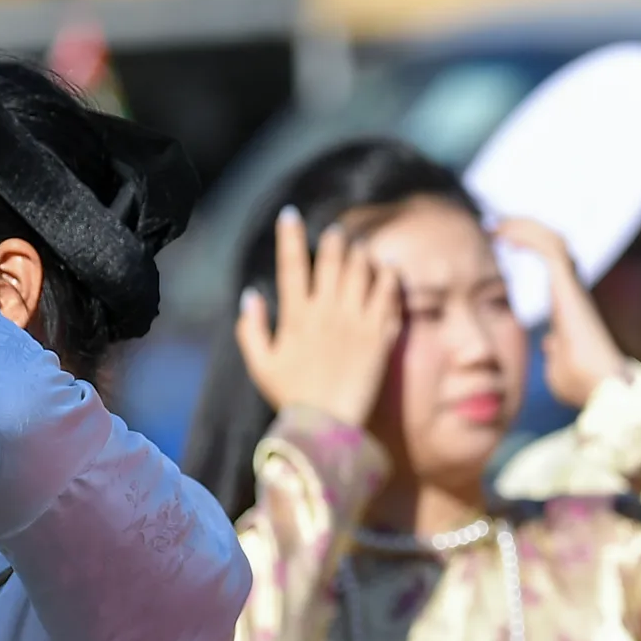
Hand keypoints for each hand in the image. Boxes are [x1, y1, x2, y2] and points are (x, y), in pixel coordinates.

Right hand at [236, 206, 400, 428]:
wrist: (328, 427)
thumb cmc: (291, 398)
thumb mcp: (260, 365)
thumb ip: (251, 329)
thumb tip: (250, 296)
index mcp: (295, 316)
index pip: (291, 265)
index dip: (290, 236)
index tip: (291, 214)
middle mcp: (326, 313)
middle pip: (332, 262)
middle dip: (334, 242)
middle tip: (337, 233)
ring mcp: (356, 323)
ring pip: (362, 273)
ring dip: (362, 255)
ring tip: (362, 248)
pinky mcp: (381, 338)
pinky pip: (389, 297)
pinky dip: (389, 277)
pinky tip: (389, 267)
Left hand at [493, 217, 627, 408]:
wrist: (600, 390)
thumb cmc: (581, 386)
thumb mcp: (557, 365)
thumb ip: (553, 351)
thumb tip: (549, 343)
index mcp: (568, 306)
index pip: (551, 266)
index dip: (528, 249)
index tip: (499, 243)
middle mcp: (573, 291)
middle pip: (552, 246)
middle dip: (523, 230)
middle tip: (493, 225)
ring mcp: (573, 287)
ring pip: (552, 240)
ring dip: (524, 227)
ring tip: (496, 223)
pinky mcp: (570, 286)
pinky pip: (550, 248)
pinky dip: (529, 235)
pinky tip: (505, 232)